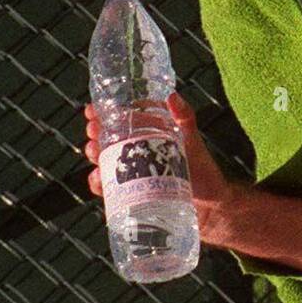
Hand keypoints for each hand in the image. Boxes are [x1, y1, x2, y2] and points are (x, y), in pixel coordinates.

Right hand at [83, 92, 241, 245]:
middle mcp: (136, 151)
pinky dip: (99, 182)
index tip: (93, 112)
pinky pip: (108, 187)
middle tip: (94, 131)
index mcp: (148, 133)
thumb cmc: (202, 169)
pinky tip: (99, 179)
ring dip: (95, 154)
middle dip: (96, 133)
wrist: (208, 206)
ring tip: (95, 151)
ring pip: (104, 160)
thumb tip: (172, 96)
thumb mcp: (192, 139)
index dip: (105, 114)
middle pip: (108, 138)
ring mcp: (132, 172)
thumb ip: (184, 116)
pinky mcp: (130, 192)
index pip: (121, 119)